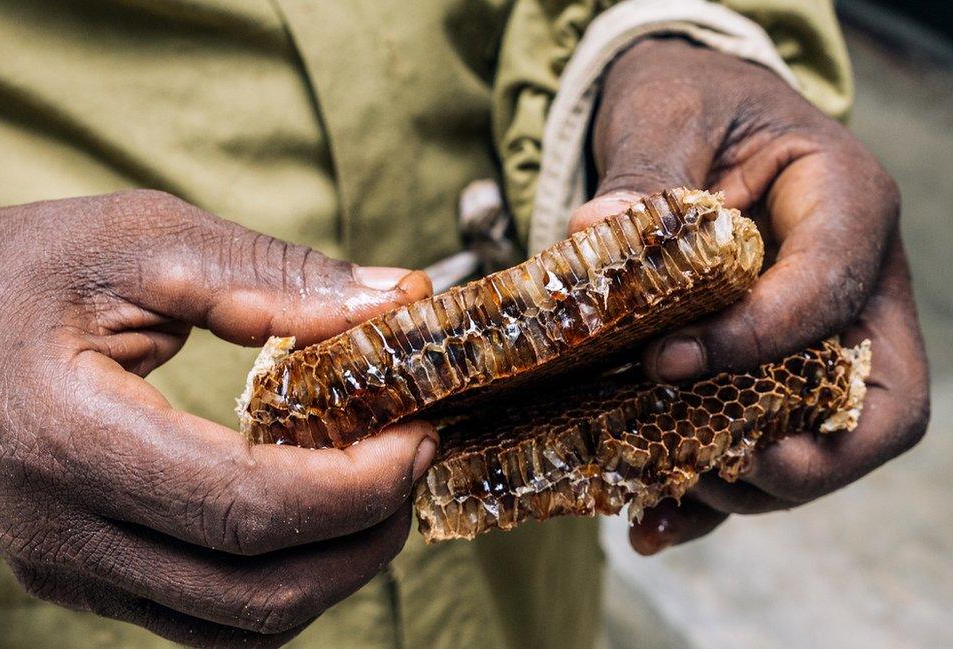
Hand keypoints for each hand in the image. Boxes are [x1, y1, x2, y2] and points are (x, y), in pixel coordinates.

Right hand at [0, 190, 436, 645]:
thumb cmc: (25, 271)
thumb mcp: (144, 241)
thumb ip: (274, 276)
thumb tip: (396, 300)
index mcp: (67, 437)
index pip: (245, 508)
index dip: (355, 486)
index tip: (416, 434)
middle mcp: (61, 531)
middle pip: (257, 588)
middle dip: (366, 532)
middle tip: (414, 455)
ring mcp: (69, 568)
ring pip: (241, 624)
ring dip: (336, 567)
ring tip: (378, 486)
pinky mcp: (84, 576)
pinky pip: (210, 618)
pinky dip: (286, 580)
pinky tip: (316, 515)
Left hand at [572, 38, 929, 553]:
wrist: (694, 117)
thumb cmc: (694, 102)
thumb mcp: (668, 115)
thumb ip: (643, 176)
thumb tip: (597, 232)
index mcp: (847, 204)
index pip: (831, 291)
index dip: (759, 341)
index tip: (665, 363)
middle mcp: (855, 283)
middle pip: (878, 403)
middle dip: (801, 457)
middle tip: (708, 468)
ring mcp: (823, 337)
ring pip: (825, 443)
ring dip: (748, 487)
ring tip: (660, 496)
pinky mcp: (776, 370)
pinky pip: (765, 445)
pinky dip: (714, 492)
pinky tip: (652, 524)